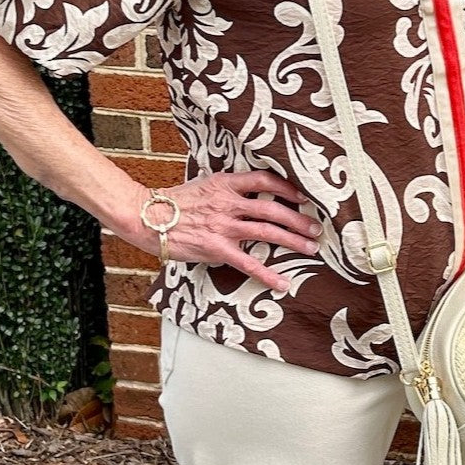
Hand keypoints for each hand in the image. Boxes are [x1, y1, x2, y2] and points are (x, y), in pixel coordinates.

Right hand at [132, 170, 321, 292]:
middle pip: (273, 209)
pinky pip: (248, 263)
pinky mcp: (217, 249)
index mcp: (226, 184)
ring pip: (267, 232)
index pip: (264, 180)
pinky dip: (267, 275)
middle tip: (316, 228)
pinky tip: (282, 283)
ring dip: (292, 241)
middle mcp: (228, 203)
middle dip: (299, 220)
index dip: (287, 187)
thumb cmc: (175, 202)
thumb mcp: (204, 185)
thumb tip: (248, 193)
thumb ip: (227, 189)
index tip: (303, 196)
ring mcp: (224, 226)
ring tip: (310, 248)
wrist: (149, 217)